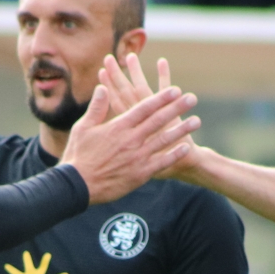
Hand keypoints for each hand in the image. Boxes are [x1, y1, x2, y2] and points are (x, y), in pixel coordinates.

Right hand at [61, 74, 198, 204]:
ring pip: (164, 140)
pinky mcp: (139, 174)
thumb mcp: (82, 128)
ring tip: (197, 121)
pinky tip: (186, 148)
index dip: (161, 98)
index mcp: (118, 127)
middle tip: (192, 99)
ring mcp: (137, 157)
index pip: (144, 108)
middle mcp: (131, 140)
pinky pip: (161, 163)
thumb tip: (102, 88)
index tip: (175, 90)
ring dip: (181, 130)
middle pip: (158, 121)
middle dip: (176, 108)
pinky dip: (174, 155)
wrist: (77, 185)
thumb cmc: (78, 155)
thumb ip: (96, 108)